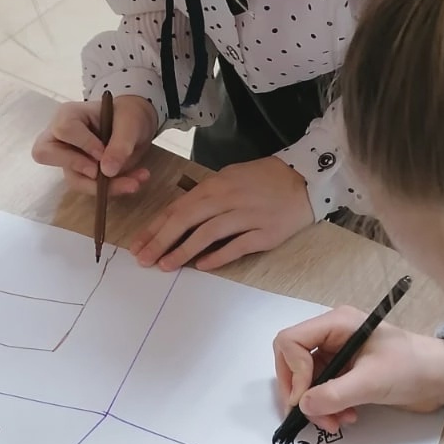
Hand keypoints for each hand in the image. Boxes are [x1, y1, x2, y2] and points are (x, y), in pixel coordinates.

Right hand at [31, 94, 157, 196]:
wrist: (134, 126)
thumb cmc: (127, 115)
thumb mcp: (130, 123)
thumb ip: (120, 143)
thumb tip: (107, 171)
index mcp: (68, 115)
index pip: (64, 130)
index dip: (83, 144)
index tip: (103, 153)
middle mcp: (60, 137)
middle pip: (46, 154)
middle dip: (77, 167)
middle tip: (101, 173)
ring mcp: (67, 157)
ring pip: (72, 178)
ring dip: (104, 186)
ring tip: (134, 182)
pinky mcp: (78, 173)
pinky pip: (88, 187)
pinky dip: (111, 189)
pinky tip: (133, 182)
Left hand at [129, 156, 313, 271]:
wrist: (305, 180)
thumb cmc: (264, 179)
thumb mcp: (231, 177)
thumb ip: (206, 196)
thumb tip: (179, 216)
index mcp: (217, 184)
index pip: (179, 207)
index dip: (156, 227)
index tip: (138, 244)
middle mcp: (229, 199)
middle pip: (187, 220)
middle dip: (161, 240)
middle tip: (143, 259)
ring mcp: (248, 216)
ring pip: (208, 234)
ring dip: (184, 250)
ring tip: (166, 265)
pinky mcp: (266, 234)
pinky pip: (237, 246)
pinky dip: (218, 256)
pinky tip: (202, 266)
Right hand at [274, 309, 443, 432]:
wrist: (442, 378)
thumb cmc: (412, 368)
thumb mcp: (372, 382)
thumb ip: (334, 394)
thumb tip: (303, 406)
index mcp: (337, 323)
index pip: (290, 341)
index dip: (292, 371)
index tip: (306, 399)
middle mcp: (333, 335)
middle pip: (293, 361)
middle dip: (300, 392)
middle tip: (313, 416)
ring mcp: (338, 353)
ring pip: (306, 380)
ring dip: (316, 405)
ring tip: (336, 422)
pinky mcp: (345, 372)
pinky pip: (322, 390)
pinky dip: (328, 407)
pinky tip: (346, 417)